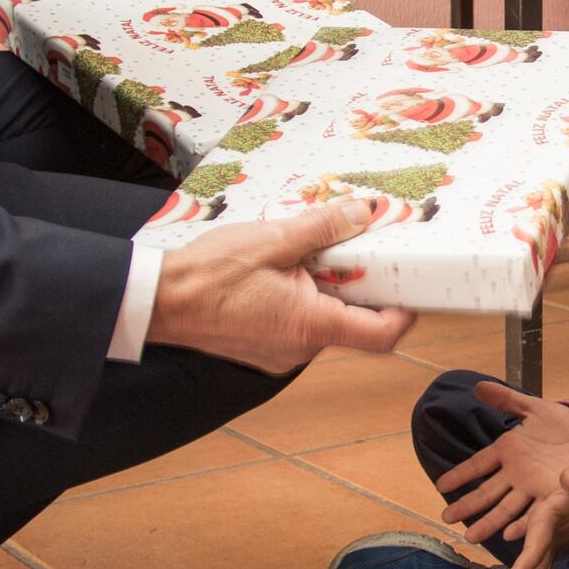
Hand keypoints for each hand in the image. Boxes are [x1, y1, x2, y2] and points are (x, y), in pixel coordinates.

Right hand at [145, 199, 414, 372]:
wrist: (156, 302)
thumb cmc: (206, 275)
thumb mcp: (272, 240)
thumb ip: (322, 228)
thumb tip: (362, 214)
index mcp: (311, 326)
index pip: (382, 333)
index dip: (405, 310)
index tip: (412, 284)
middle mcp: (300, 349)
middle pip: (353, 321)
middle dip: (357, 283)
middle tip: (351, 247)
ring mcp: (280, 354)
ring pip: (323, 320)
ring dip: (323, 288)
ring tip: (304, 253)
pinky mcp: (264, 349)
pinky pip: (297, 324)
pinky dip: (300, 298)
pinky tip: (280, 271)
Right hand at [437, 382, 568, 547]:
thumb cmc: (559, 423)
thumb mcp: (533, 407)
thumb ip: (507, 400)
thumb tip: (478, 386)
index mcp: (508, 451)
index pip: (478, 465)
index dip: (460, 474)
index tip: (440, 485)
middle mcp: (516, 474)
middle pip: (487, 493)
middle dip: (467, 506)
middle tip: (446, 518)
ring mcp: (533, 487)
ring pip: (506, 508)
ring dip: (490, 522)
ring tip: (472, 537)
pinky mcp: (552, 496)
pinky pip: (535, 513)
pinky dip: (523, 524)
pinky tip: (511, 535)